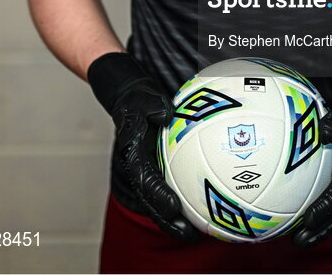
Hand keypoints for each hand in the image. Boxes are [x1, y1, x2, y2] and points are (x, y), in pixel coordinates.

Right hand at [88, 52, 197, 241]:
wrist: (128, 100)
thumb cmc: (137, 100)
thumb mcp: (142, 97)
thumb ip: (153, 105)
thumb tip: (165, 113)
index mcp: (132, 154)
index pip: (145, 179)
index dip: (159, 195)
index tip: (174, 207)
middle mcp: (138, 168)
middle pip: (151, 201)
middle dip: (168, 220)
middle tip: (188, 234)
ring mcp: (146, 172)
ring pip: (158, 202)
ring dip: (175, 220)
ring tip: (196, 235)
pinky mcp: (155, 170)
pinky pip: (168, 190)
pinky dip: (182, 204)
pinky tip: (203, 212)